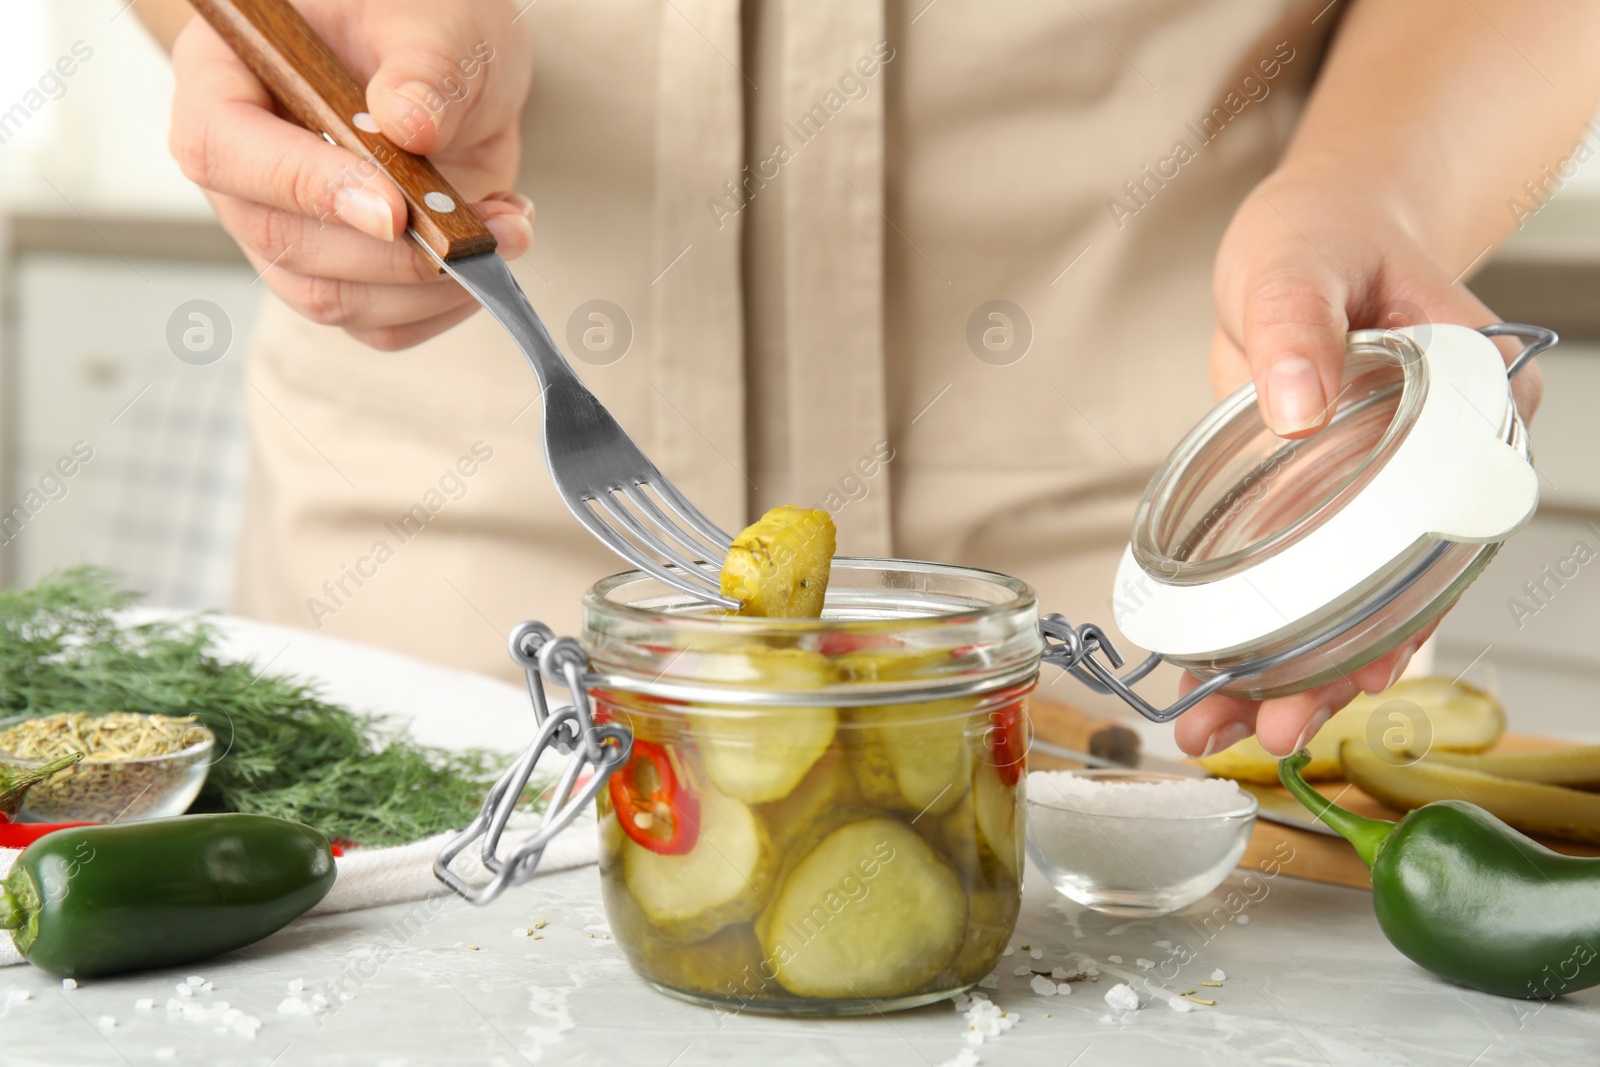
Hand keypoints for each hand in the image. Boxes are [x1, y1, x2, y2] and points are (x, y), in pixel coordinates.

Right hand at [169, 0, 534, 349]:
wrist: (450, 59)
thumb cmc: (418, 20)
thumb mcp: (434, 16)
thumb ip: (422, 63)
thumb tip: (406, 124)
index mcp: (225, 77)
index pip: (223, 148)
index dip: (304, 188)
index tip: (392, 211)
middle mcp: (242, 167)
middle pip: (281, 241)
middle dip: (392, 255)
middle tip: (482, 229)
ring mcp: (286, 229)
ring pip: (330, 298)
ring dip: (429, 285)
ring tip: (506, 229)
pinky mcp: (342, 273)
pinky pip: (380, 324)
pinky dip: (444, 305)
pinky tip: (490, 250)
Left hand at [1175, 167, 1542, 758]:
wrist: (1309, 233)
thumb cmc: (1324, 234)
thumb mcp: (1299, 260)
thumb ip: (1295, 321)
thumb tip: (1297, 401)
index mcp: (1471, 405)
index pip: (1449, 532)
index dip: (1409, 616)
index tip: (1361, 675)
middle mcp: (1435, 466)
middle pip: (1398, 589)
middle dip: (1335, 673)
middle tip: (1271, 733)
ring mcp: (1376, 492)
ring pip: (1347, 599)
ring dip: (1289, 674)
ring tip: (1224, 734)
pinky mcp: (1321, 500)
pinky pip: (1299, 574)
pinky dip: (1260, 628)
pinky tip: (1215, 681)